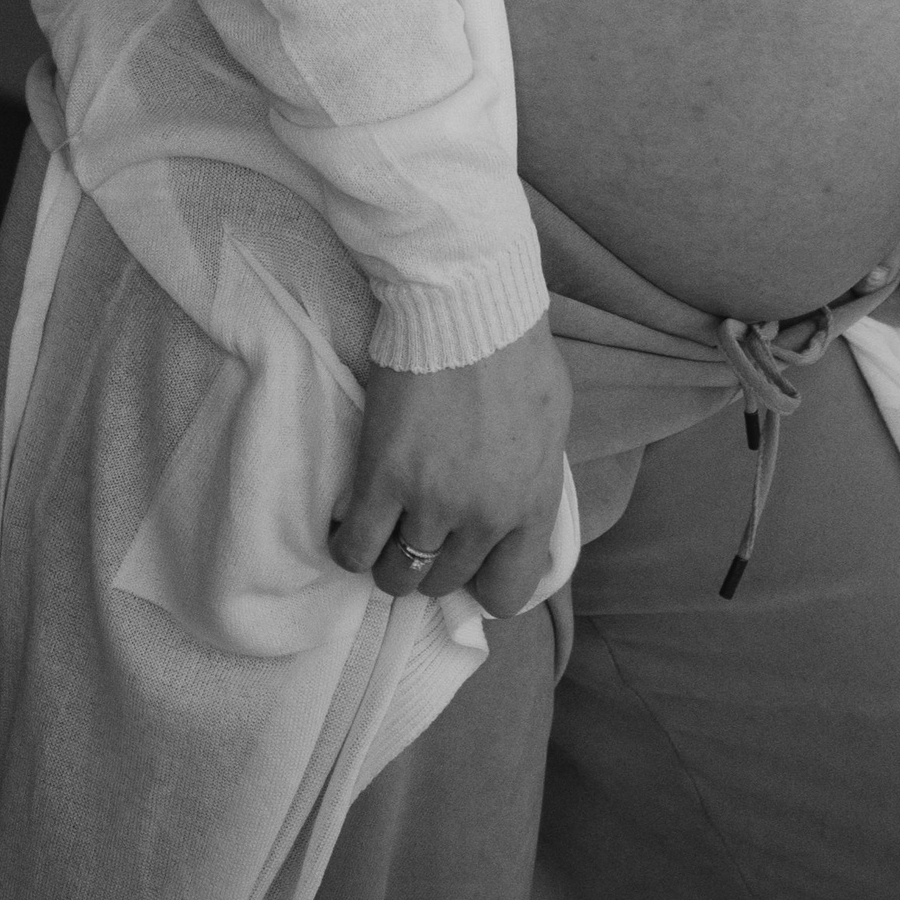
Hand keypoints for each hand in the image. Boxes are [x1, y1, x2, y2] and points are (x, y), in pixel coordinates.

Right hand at [329, 307, 570, 613]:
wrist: (468, 306)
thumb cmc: (516, 351)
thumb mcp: (551, 425)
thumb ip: (533, 479)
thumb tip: (515, 508)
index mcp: (532, 504)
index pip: (509, 593)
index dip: (483, 584)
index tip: (469, 562)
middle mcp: (484, 517)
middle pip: (445, 582)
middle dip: (433, 562)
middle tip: (422, 527)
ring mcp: (431, 503)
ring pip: (398, 575)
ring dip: (390, 558)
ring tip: (387, 526)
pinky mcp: (382, 480)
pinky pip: (354, 549)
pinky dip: (348, 546)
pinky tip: (352, 524)